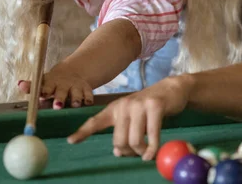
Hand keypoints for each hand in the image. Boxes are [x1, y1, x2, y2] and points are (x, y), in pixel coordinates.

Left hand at [17, 64, 93, 108]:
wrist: (73, 73)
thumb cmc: (54, 82)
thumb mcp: (43, 82)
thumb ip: (32, 86)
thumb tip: (20, 84)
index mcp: (51, 83)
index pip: (47, 86)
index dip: (45, 90)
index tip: (43, 95)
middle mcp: (64, 85)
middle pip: (62, 91)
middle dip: (60, 98)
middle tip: (57, 105)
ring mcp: (76, 87)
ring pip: (76, 94)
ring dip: (75, 99)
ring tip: (75, 105)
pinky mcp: (86, 90)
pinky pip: (88, 95)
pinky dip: (88, 99)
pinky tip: (87, 103)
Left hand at [67, 75, 192, 159]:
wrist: (172, 89)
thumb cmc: (151, 107)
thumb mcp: (134, 118)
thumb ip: (123, 133)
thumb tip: (118, 153)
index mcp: (115, 108)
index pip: (96, 121)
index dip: (83, 132)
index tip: (70, 141)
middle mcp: (124, 105)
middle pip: (119, 141)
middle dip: (128, 152)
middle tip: (138, 153)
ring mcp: (140, 105)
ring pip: (134, 140)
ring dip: (141, 152)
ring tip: (147, 152)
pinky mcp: (155, 106)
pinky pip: (151, 135)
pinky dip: (152, 148)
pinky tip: (153, 153)